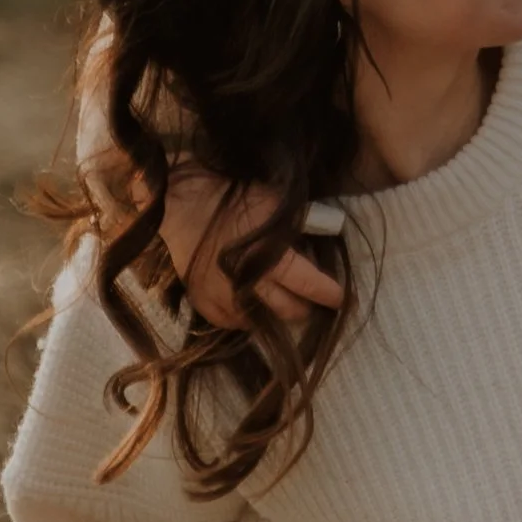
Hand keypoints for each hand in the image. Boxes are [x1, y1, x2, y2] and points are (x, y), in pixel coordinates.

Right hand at [160, 168, 344, 329]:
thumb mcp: (275, 203)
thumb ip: (301, 224)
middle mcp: (249, 285)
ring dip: (276, 313)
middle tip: (310, 299)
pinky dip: (246, 317)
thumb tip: (326, 235)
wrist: (181, 205)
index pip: (310, 285)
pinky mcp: (204, 305)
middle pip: (290, 311)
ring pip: (263, 322)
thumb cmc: (231, 198)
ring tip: (281, 300)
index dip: (329, 294)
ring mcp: (224, 299)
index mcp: (270, 258)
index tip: (340, 298)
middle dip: (305, 306)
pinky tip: (251, 303)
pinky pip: (233, 323)